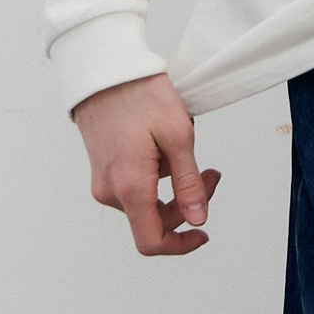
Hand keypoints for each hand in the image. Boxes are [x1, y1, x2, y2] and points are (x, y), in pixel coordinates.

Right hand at [72, 72, 220, 256]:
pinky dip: (156, 180)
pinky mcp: (103, 169)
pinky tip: (165, 151)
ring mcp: (103, 180)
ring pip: (145, 205)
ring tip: (189, 155)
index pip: (151, 241)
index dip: (181, 245)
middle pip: (154, 221)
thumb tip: (198, 218)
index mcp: (129, 186)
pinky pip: (133, 188)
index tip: (202, 233)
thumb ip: (189, 184)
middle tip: (211, 173)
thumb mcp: (178, 136)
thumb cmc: (138, 93)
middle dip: (187, 204)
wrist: (103, 68)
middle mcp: (110, 190)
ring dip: (173, 190)